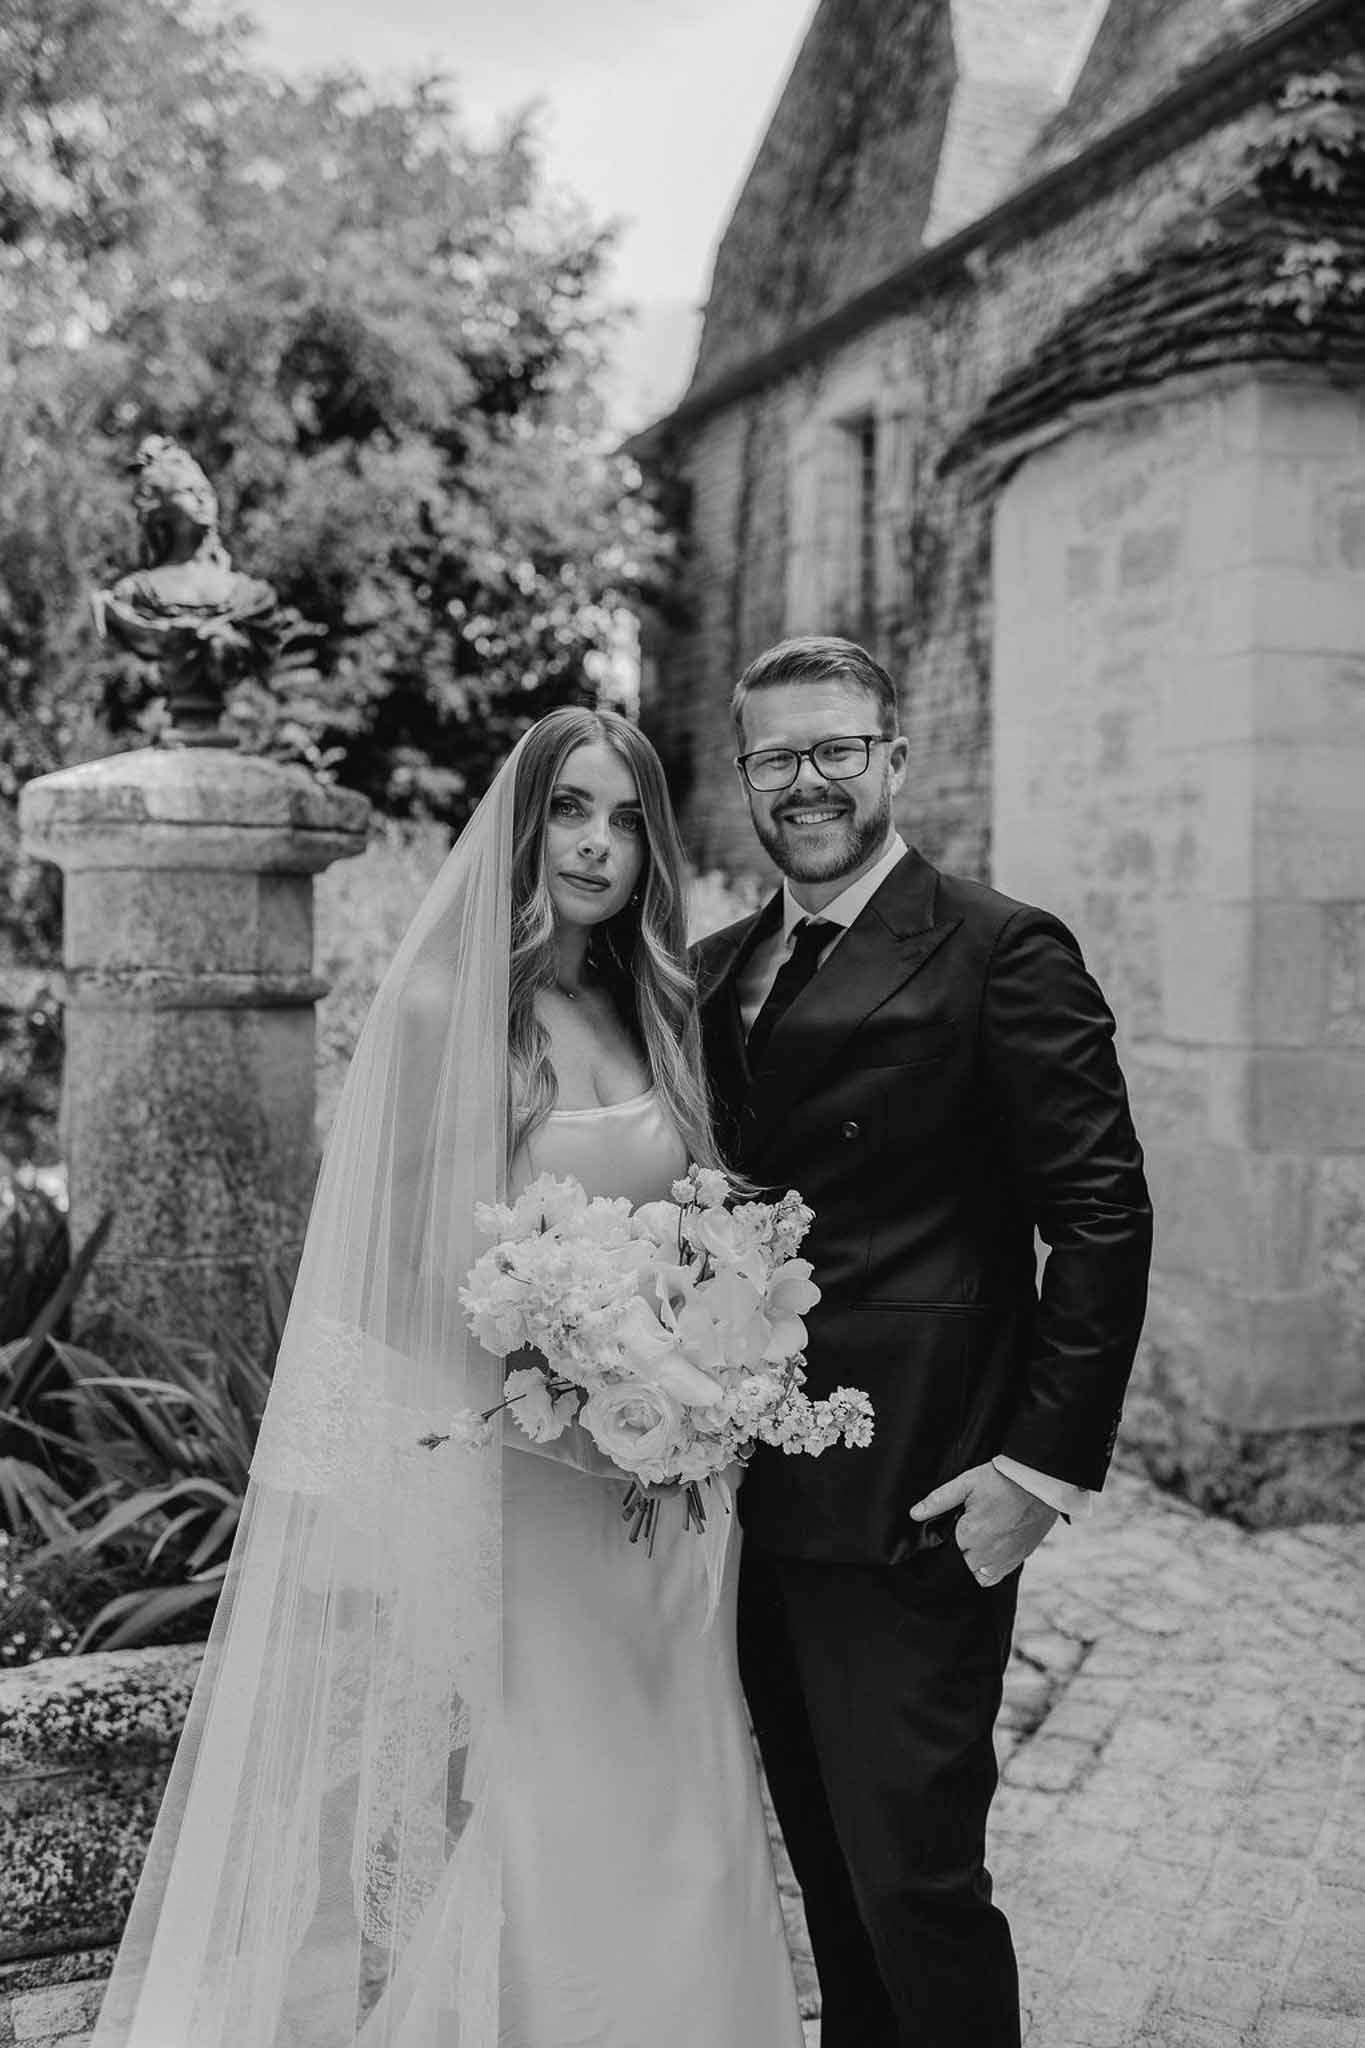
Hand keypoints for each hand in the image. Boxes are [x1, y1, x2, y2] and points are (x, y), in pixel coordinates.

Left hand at [909, 1462, 1057, 1585]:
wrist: (1039, 1482)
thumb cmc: (1002, 1480)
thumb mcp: (966, 1483)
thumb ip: (938, 1500)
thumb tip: (915, 1514)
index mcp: (970, 1535)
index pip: (947, 1549)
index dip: (948, 1537)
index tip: (955, 1525)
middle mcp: (987, 1553)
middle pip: (962, 1563)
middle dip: (961, 1550)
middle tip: (969, 1528)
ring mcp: (1005, 1559)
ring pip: (978, 1575)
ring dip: (974, 1562)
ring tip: (979, 1539)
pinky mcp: (1019, 1558)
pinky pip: (997, 1576)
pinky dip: (991, 1569)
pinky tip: (991, 1549)